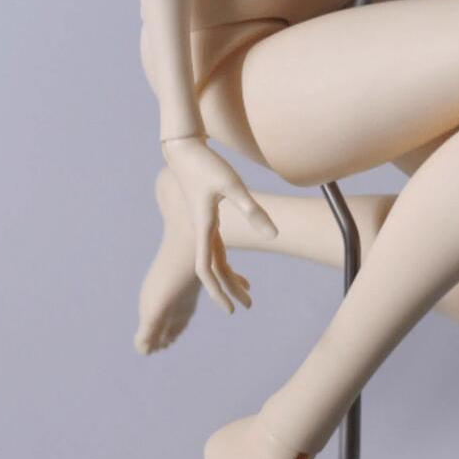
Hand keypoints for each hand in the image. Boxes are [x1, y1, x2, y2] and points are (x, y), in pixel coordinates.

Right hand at [162, 135, 277, 312]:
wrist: (184, 149)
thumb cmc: (207, 164)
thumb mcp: (233, 185)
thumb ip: (252, 210)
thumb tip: (274, 235)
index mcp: (204, 228)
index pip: (206, 269)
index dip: (218, 291)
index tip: (231, 309)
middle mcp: (201, 231)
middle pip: (213, 269)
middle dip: (228, 290)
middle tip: (247, 306)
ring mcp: (203, 225)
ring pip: (215, 259)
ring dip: (228, 277)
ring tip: (247, 291)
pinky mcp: (206, 216)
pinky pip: (215, 246)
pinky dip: (226, 260)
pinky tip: (236, 264)